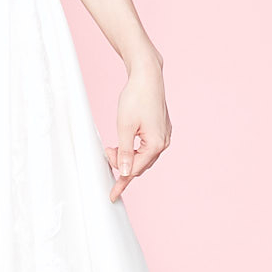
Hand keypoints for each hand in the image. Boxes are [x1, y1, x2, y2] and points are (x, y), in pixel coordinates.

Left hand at [105, 58, 170, 198]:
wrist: (147, 76)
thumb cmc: (136, 98)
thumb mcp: (125, 127)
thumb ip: (125, 152)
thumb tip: (125, 172)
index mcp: (156, 144)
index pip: (135, 169)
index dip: (121, 181)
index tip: (111, 195)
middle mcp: (164, 142)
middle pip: (140, 164)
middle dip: (122, 163)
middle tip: (107, 151)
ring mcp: (164, 136)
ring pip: (144, 156)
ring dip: (128, 156)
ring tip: (113, 147)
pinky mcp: (161, 129)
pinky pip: (147, 147)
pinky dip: (135, 149)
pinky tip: (125, 144)